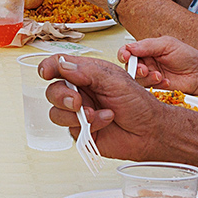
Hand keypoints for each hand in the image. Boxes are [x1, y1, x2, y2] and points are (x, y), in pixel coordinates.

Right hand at [39, 55, 171, 159]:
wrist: (151, 131)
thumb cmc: (139, 104)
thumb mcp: (115, 80)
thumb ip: (87, 72)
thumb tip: (63, 65)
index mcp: (87, 74)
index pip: (59, 66)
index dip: (49, 67)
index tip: (46, 73)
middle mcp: (81, 92)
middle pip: (53, 90)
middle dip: (61, 96)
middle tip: (76, 101)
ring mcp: (79, 112)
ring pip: (56, 112)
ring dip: (74, 114)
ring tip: (95, 114)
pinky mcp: (81, 131)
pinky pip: (69, 128)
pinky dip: (88, 125)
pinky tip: (104, 121)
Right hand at [118, 35, 197, 98]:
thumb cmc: (187, 56)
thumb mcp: (167, 44)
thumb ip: (147, 45)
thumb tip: (130, 47)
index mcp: (147, 50)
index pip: (128, 51)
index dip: (124, 54)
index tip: (125, 57)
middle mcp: (147, 62)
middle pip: (130, 66)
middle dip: (135, 68)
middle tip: (144, 69)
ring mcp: (150, 75)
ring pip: (138, 79)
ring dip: (147, 78)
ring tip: (159, 76)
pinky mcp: (155, 87)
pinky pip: (148, 88)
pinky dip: (156, 85)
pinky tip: (166, 82)